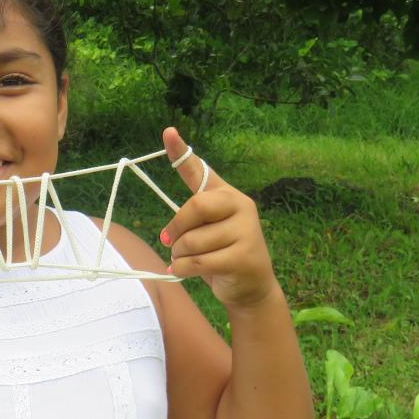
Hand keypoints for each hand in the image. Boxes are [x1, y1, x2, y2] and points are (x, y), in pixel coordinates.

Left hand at [159, 127, 278, 310]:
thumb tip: (167, 231)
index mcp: (228, 195)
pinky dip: (183, 270)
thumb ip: (192, 219)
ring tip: (187, 260)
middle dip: (176, 229)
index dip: (182, 152)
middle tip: (170, 242)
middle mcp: (241, 206)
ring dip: (180, 255)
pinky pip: (197, 262)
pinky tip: (187, 272)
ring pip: (192, 241)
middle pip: (194, 207)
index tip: (168, 132)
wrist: (251, 287)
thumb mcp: (208, 229)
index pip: (201, 170)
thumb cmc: (222, 253)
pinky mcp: (243, 258)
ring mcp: (246, 232)